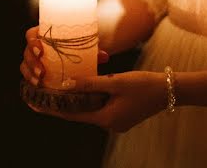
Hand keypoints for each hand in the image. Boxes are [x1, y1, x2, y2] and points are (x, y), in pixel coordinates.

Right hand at [19, 26, 109, 87]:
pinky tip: (37, 87)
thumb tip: (104, 57)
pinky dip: (30, 81)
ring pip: (24, 65)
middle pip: (26, 52)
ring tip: (39, 82)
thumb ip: (93, 50)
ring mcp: (33, 58)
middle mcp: (35, 45)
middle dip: (32, 62)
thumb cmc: (77, 44)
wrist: (74, 51)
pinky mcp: (34, 70)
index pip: (31, 35)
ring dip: (30, 74)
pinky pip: (27, 75)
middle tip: (42, 72)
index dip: (32, 42)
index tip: (40, 50)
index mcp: (43, 34)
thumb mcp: (84, 44)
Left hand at [27, 70, 166, 132]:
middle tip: (45, 93)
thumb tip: (66, 84)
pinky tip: (85, 87)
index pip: (73, 115)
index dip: (54, 109)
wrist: (169, 90)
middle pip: (80, 113)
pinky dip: (92, 99)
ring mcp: (116, 121)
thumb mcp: (115, 82)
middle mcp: (109, 125)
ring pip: (91, 109)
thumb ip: (90, 83)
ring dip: (79, 100)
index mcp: (106, 120)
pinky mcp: (122, 116)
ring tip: (60, 88)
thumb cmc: (143, 85)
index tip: (36, 104)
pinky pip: (101, 108)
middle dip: (64, 103)